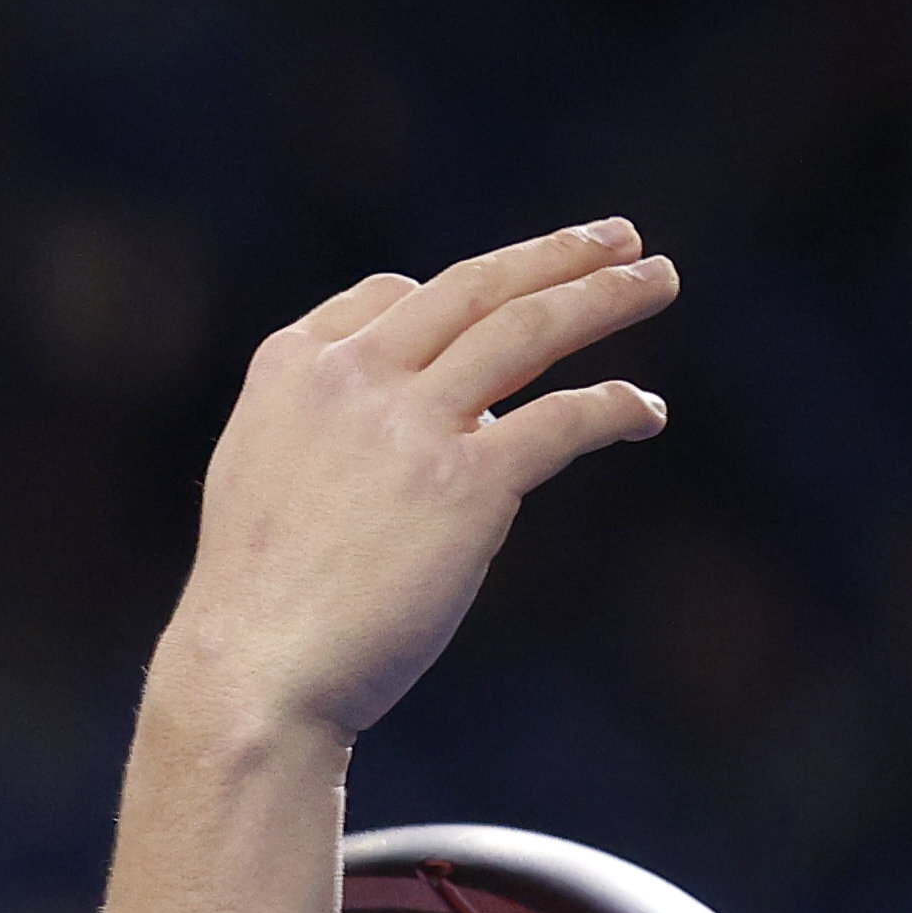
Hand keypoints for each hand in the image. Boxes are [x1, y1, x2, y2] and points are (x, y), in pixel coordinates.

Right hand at [155, 220, 676, 748]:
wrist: (254, 675)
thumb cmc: (258, 604)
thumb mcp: (260, 479)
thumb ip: (328, 429)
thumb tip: (440, 422)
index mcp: (292, 367)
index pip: (391, 296)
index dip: (455, 295)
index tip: (501, 296)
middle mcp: (353, 377)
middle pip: (474, 289)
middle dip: (557, 256)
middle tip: (622, 236)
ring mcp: (411, 424)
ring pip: (529, 330)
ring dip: (604, 295)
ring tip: (658, 279)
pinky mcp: (465, 483)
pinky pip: (562, 421)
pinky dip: (615, 407)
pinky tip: (645, 413)